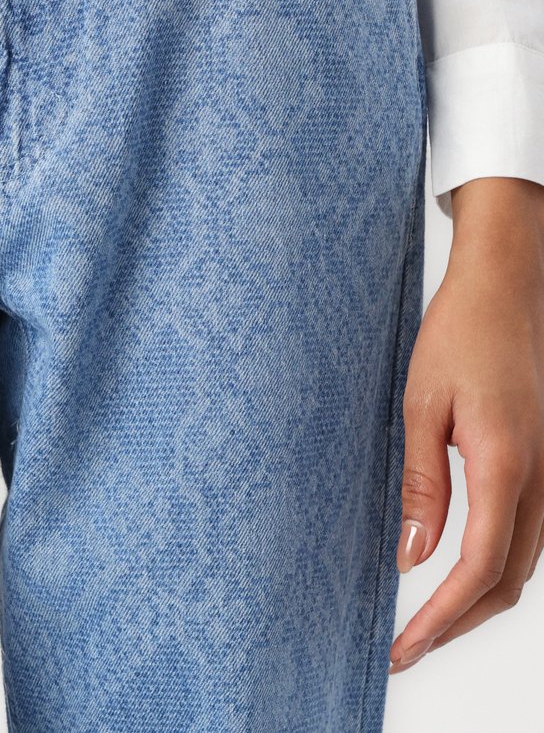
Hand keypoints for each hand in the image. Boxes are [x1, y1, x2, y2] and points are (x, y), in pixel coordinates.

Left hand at [388, 176, 543, 673]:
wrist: (504, 289)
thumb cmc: (460, 335)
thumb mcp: (422, 405)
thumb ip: (422, 484)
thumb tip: (414, 557)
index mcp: (505, 464)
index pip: (478, 568)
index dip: (442, 619)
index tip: (405, 647)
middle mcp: (539, 479)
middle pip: (507, 581)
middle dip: (458, 624)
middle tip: (408, 647)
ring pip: (522, 564)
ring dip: (477, 601)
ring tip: (427, 621)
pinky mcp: (543, 463)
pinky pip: (527, 535)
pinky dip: (494, 568)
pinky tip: (460, 572)